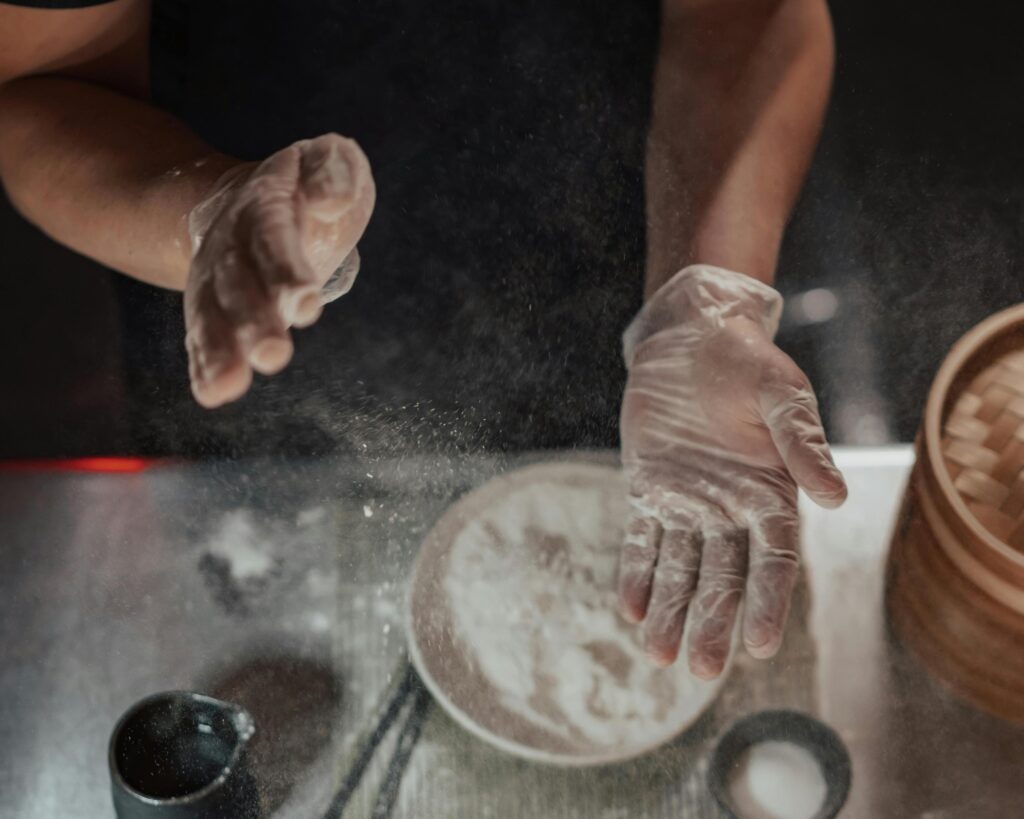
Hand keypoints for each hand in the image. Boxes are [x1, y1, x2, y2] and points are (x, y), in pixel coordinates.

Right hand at [184, 133, 374, 407]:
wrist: (246, 198)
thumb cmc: (306, 185)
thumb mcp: (329, 162)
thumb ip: (335, 173)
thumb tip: (332, 199)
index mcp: (265, 209)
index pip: (272, 239)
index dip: (285, 271)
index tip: (306, 306)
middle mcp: (232, 248)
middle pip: (238, 287)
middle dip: (253, 322)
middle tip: (273, 355)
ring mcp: (216, 282)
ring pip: (212, 317)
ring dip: (220, 352)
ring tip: (229, 386)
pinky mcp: (212, 311)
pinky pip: (202, 338)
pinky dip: (205, 366)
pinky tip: (212, 393)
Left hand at [617, 265, 846, 678]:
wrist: (690, 336)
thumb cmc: (746, 361)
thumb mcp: (779, 393)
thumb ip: (801, 442)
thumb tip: (835, 497)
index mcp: (771, 492)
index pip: (773, 560)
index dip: (767, 603)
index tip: (760, 645)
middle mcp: (730, 508)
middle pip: (723, 576)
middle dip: (713, 621)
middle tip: (702, 668)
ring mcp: (687, 502)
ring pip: (680, 569)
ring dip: (670, 610)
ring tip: (657, 655)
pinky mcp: (648, 489)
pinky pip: (640, 540)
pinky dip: (636, 573)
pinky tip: (630, 609)